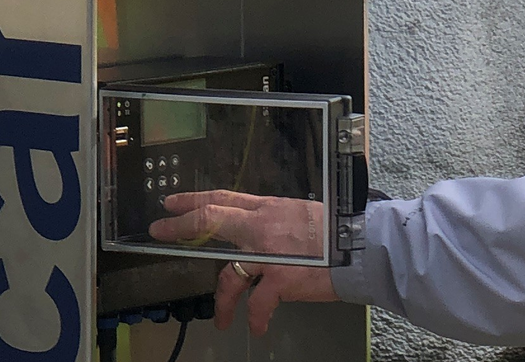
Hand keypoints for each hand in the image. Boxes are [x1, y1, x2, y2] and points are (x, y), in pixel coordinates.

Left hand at [148, 191, 336, 334]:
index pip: (224, 198)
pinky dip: (254, 318)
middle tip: (160, 232)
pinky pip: (257, 303)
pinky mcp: (281, 279)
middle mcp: (264, 226)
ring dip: (222, 302)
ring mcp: (270, 253)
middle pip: (212, 220)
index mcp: (269, 208)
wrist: (364, 246)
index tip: (172, 202)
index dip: (194, 199)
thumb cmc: (340, 232)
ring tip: (222, 318)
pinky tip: (255, 327)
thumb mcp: (303, 214)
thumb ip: (276, 220)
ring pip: (228, 274)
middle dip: (181, 226)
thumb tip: (260, 231)